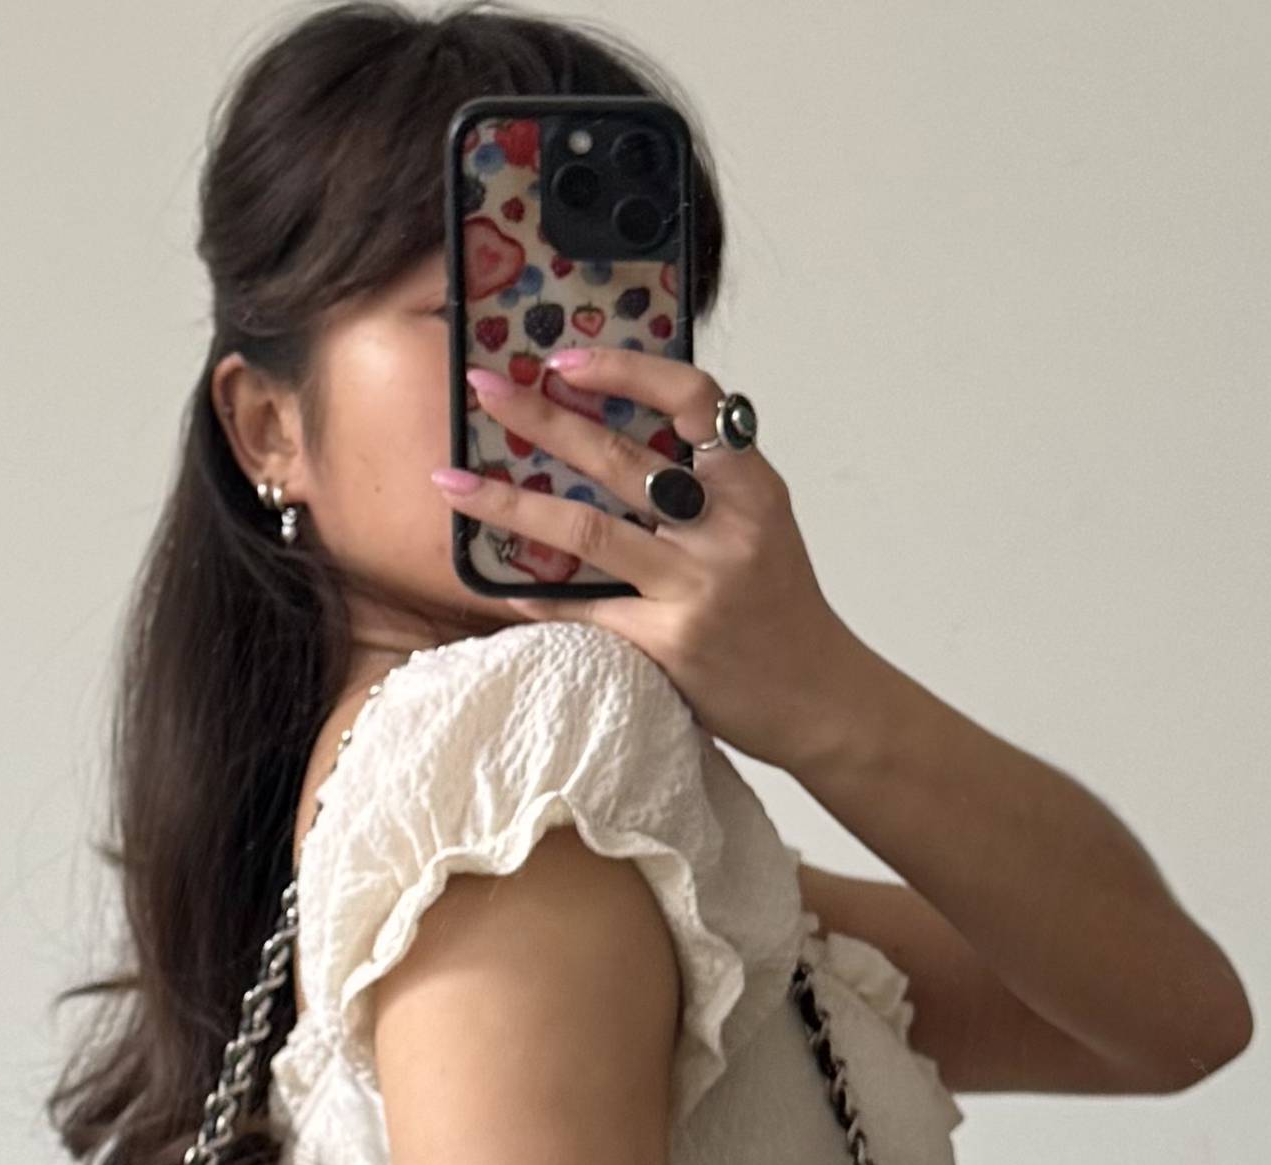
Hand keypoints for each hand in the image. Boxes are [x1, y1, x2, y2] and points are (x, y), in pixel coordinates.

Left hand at [439, 340, 856, 767]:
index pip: (692, 397)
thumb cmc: (780, 608)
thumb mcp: (761, 525)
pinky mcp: (669, 642)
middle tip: (483, 388)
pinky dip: (539, 595)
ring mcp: (696, 586)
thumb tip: (624, 434)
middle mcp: (725, 527)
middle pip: (619, 455)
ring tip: (452, 485)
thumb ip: (708, 483)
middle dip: (540, 417)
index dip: (625, 368)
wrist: (818, 697)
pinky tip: (500, 584)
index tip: (565, 360)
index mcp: (751, 484)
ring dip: (510, 504)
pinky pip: (587, 609)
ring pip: (587, 529)